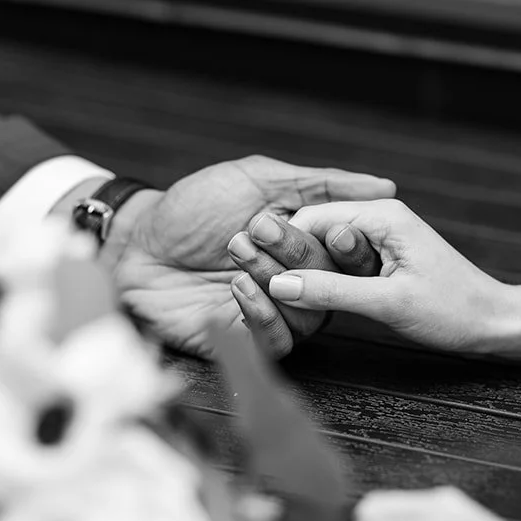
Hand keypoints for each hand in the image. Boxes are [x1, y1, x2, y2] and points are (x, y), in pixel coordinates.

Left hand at [102, 157, 394, 356]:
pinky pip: (278, 340)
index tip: (332, 225)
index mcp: (307, 242)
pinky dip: (263, 314)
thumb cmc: (190, 207)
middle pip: (330, 279)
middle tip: (257, 227)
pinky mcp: (247, 340)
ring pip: (307, 310)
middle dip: (296, 251)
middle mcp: (298, 279)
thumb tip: (384, 186)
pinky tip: (237, 288)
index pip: (348, 249)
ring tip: (236, 252)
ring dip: (274, 278)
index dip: (345, 239)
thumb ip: (319, 183)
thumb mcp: (256, 179)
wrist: (136, 244)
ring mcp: (274, 311)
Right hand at [242, 199, 520, 357]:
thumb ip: (331, 291)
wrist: (496, 324)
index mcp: (381, 216)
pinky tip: (309, 302)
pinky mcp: (383, 261)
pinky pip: (340, 267)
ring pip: (324, 252)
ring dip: (306, 274)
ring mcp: (381, 239)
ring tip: (280, 297)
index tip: (252, 274)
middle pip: (314, 232)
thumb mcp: (388, 304)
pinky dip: (325, 283)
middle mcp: (378, 219)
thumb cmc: (453, 311)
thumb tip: (279, 285)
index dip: (280, 247)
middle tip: (258, 287)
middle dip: (288, 260)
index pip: (311, 219)